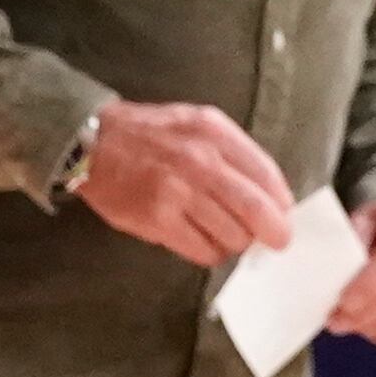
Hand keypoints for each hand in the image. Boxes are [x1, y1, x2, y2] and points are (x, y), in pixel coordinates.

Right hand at [73, 100, 296, 266]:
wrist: (92, 142)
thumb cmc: (150, 135)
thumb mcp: (196, 123)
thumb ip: (233, 152)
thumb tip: (272, 195)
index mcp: (215, 133)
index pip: (267, 175)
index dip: (281, 203)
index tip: (283, 215)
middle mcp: (201, 161)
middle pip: (256, 210)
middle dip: (273, 232)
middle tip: (276, 241)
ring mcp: (179, 193)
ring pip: (232, 236)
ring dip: (236, 242)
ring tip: (224, 234)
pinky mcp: (158, 221)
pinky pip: (203, 251)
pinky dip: (211, 253)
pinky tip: (204, 242)